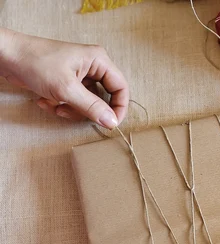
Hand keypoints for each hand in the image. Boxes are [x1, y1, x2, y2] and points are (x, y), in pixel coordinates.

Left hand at [0, 28, 128, 127]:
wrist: (6, 56)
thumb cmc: (35, 62)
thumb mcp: (66, 89)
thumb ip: (91, 107)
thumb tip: (112, 122)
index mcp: (98, 60)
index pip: (121, 88)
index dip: (119, 107)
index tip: (111, 124)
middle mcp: (92, 66)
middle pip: (104, 98)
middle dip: (86, 110)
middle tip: (74, 112)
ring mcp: (79, 74)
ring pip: (87, 103)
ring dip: (71, 110)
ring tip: (55, 106)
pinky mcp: (67, 81)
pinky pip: (74, 101)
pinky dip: (61, 105)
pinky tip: (45, 101)